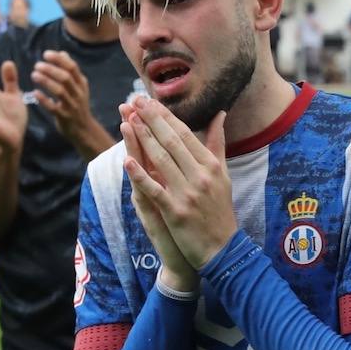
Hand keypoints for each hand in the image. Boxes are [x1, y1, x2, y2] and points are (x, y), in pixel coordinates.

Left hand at [32, 50, 100, 141]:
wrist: (84, 130)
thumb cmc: (78, 105)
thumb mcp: (79, 87)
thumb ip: (70, 71)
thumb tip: (62, 53)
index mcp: (81, 84)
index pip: (72, 67)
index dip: (59, 59)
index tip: (46, 54)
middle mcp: (78, 93)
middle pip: (65, 78)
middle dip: (50, 69)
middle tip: (37, 65)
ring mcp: (72, 106)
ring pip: (59, 91)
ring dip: (46, 81)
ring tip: (33, 75)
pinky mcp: (64, 117)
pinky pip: (53, 108)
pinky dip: (43, 100)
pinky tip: (34, 93)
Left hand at [123, 97, 235, 271]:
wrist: (223, 249)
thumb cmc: (220, 210)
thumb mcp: (223, 174)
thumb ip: (217, 144)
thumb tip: (220, 114)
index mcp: (211, 165)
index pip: (184, 134)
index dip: (165, 116)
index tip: (149, 100)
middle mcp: (200, 176)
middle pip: (171, 142)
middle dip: (151, 119)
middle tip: (134, 101)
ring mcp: (188, 194)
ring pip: (161, 160)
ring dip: (143, 139)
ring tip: (128, 120)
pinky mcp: (176, 212)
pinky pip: (155, 190)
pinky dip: (141, 175)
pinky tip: (127, 161)